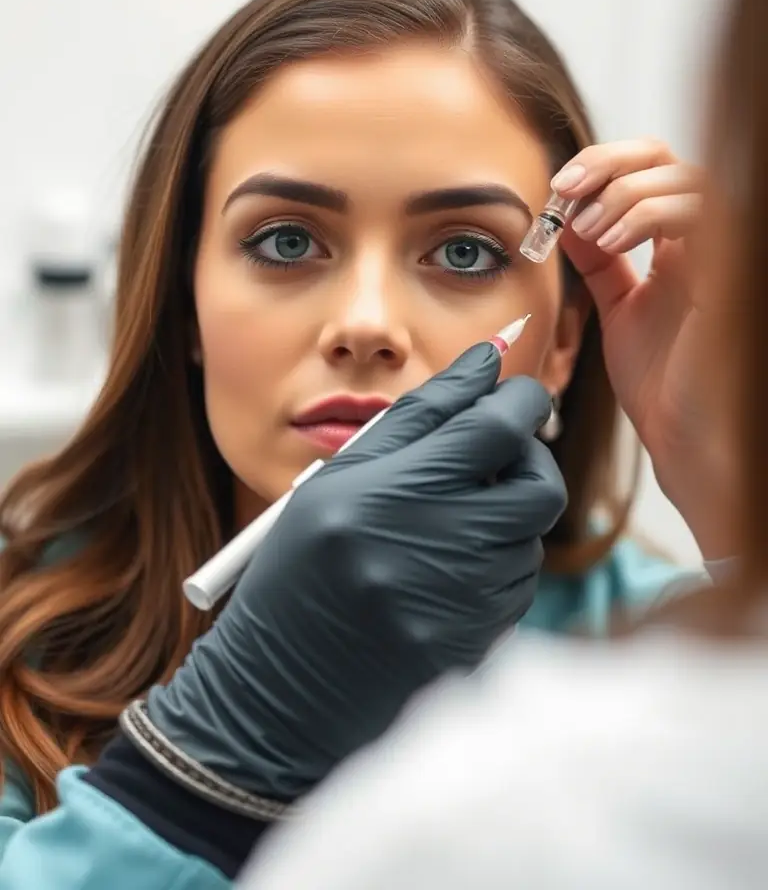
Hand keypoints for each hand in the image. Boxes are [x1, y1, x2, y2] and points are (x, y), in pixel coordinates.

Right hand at [148, 344, 564, 800]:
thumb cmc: (298, 572)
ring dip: (504, 518)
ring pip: (529, 538)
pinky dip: (495, 568)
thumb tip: (486, 362)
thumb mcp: (335, 482)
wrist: (279, 693)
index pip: (497, 428)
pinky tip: (443, 576)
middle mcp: (435, 547)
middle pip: (539, 485)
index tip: (519, 394)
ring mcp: (462, 604)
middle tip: (495, 456)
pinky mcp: (478, 646)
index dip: (523, 400)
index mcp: (391, 494)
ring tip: (444, 529)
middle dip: (528, 459)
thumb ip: (416, 417)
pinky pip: (517, 587)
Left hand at [553, 139, 724, 547]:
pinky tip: (609, 243)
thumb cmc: (662, 385)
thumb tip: (566, 216)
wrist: (684, 441)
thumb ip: (600, 261)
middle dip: (606, 162)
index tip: (557, 190)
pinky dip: (645, 213)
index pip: (652, 167)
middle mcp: (709, 240)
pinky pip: (698, 212)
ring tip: (587, 231)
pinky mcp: (730, 274)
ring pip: (686, 175)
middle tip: (563, 191)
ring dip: (621, 192)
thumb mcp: (620, 306)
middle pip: (667, 156)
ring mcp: (725, 254)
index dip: (603, 163)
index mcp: (684, 244)